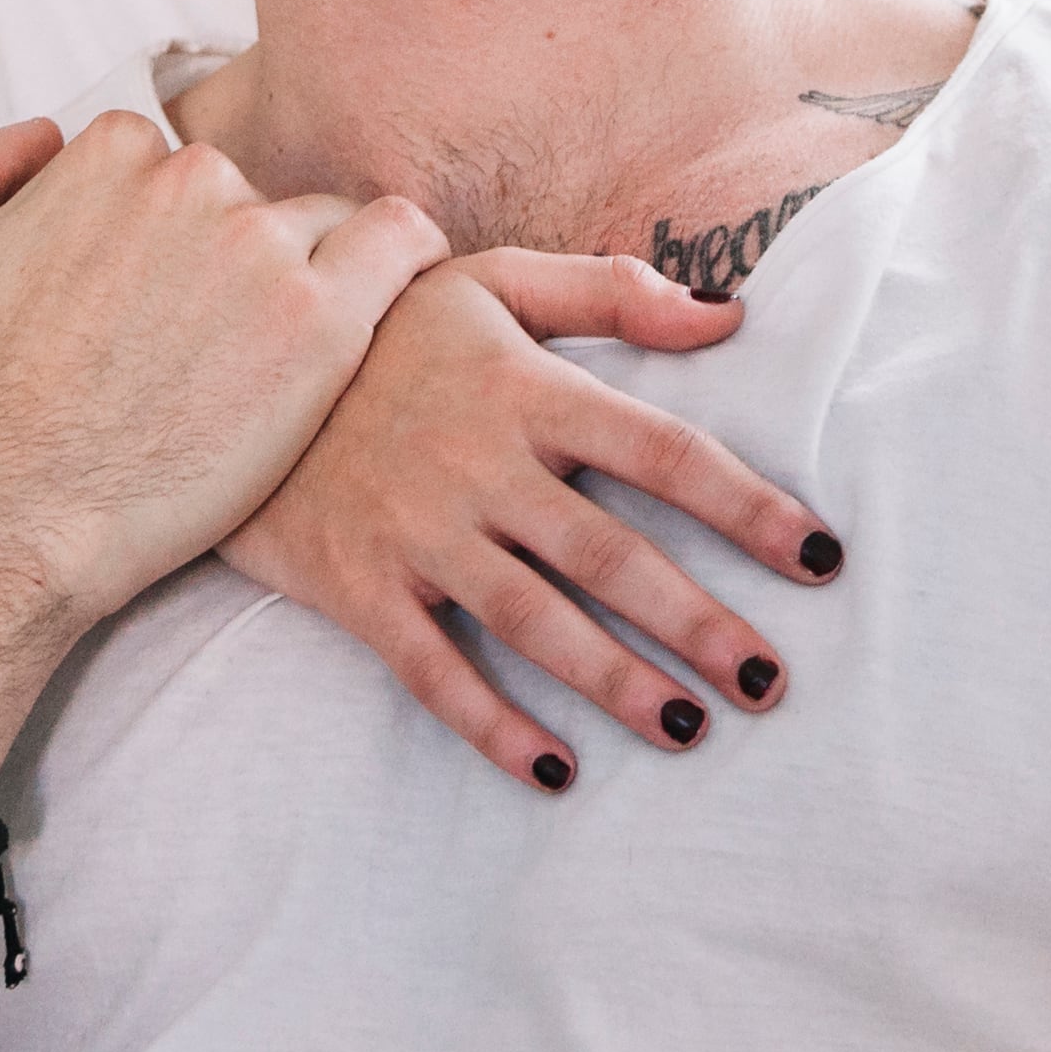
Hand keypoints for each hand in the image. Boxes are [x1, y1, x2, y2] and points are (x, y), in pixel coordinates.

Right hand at [0, 114, 446, 679]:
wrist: (6, 521)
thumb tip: (39, 137)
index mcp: (106, 155)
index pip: (169, 166)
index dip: (164, 237)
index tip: (158, 301)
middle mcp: (190, 183)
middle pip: (248, 197)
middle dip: (235, 258)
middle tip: (210, 348)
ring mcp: (261, 248)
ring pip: (324, 225)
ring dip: (313, 275)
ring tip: (282, 354)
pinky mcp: (321, 323)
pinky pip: (402, 243)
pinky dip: (405, 262)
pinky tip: (388, 304)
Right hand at [225, 250, 842, 787]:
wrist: (229, 363)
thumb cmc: (383, 327)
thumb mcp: (490, 280)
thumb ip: (609, 292)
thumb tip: (728, 317)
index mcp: (528, 391)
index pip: (662, 452)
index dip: (746, 505)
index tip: (821, 555)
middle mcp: (481, 467)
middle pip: (609, 555)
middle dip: (697, 622)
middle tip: (771, 683)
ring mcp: (418, 533)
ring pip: (533, 622)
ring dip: (615, 682)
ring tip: (691, 729)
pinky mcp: (358, 586)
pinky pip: (432, 670)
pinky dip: (491, 725)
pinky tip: (555, 771)